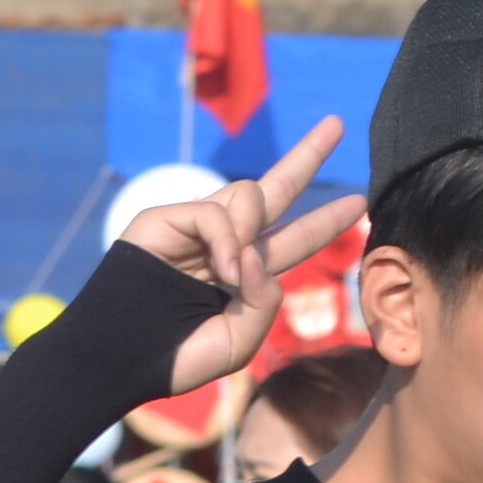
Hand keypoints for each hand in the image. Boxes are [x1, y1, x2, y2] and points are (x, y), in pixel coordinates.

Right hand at [111, 114, 367, 399]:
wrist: (123, 358)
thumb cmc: (177, 357)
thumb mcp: (239, 340)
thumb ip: (264, 301)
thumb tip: (258, 256)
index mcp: (244, 272)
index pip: (293, 239)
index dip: (325, 221)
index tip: (359, 202)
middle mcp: (225, 242)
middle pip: (276, 188)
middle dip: (307, 155)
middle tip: (337, 124)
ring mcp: (195, 226)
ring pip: (250, 194)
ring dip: (251, 233)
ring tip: (229, 278)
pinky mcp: (167, 217)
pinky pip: (217, 212)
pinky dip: (226, 241)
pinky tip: (219, 271)